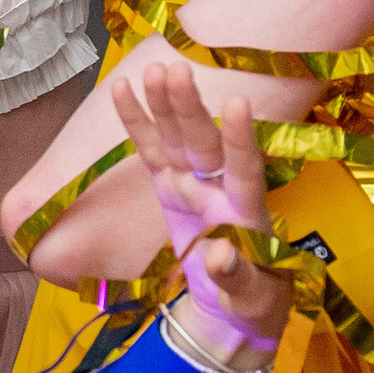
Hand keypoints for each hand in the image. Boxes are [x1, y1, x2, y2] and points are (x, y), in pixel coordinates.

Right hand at [107, 55, 287, 355]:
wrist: (234, 304)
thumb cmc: (251, 300)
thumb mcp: (250, 297)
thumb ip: (237, 277)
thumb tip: (219, 256)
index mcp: (245, 212)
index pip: (245, 169)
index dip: (240, 138)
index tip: (237, 103)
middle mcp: (220, 188)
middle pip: (206, 143)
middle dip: (190, 109)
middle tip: (177, 72)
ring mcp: (194, 184)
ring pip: (179, 138)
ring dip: (166, 104)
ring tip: (154, 69)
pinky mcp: (170, 188)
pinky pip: (151, 151)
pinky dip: (138, 122)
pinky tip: (122, 88)